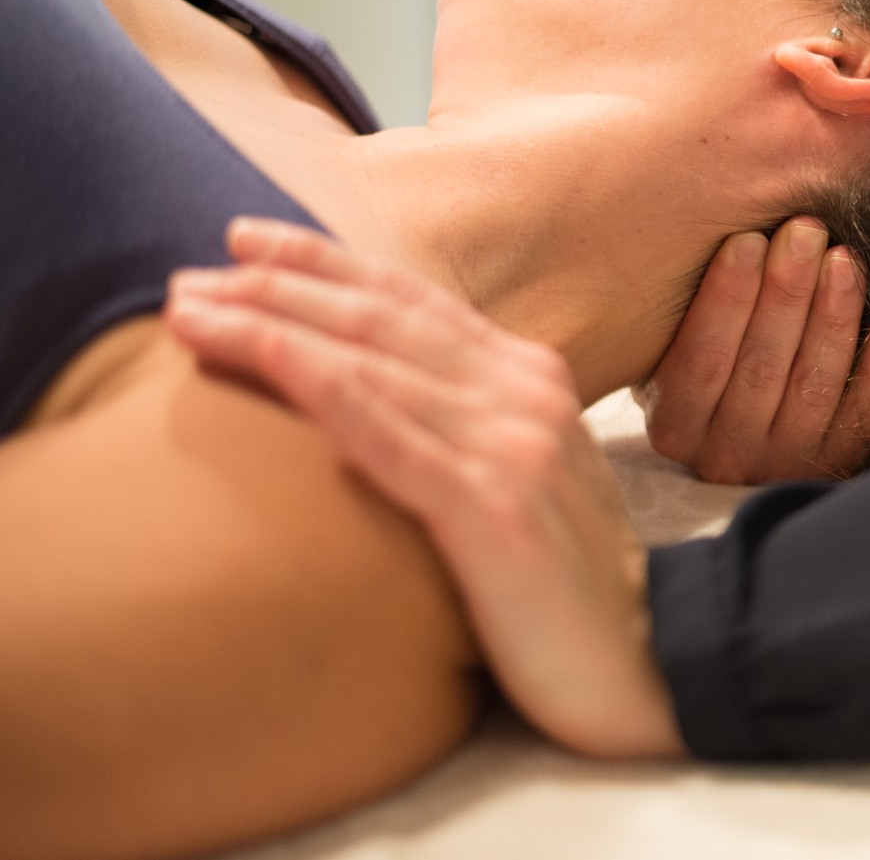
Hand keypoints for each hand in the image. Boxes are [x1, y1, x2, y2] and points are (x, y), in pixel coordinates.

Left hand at [163, 217, 684, 759]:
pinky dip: (321, 384)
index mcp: (531, 377)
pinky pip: (390, 434)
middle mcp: (524, 393)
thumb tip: (374, 398)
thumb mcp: (524, 477)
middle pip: (382, 318)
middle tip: (187, 275)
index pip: (413, 300)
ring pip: (373, 363)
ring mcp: (512, 446)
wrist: (646, 663)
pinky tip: (264, 352)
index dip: (324, 264)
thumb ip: (467, 425)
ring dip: (271, 325)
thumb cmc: (568, 584)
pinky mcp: (494, 510)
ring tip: (190, 310)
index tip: (244, 241)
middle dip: (277, 285)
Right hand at [641, 216, 869, 484]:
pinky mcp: (832, 467)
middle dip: (787, 293)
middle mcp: (725, 454)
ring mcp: (782, 465)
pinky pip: (862, 420)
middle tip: (806, 231)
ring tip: (844, 260)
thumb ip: (690, 311)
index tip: (749, 240)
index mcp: (675, 425)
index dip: (725, 298)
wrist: (741, 444)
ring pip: (812, 387)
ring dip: (833, 318)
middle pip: (761, 368)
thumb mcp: (673, 351)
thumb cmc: (706, 367)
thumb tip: (736, 235)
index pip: (701, 360)